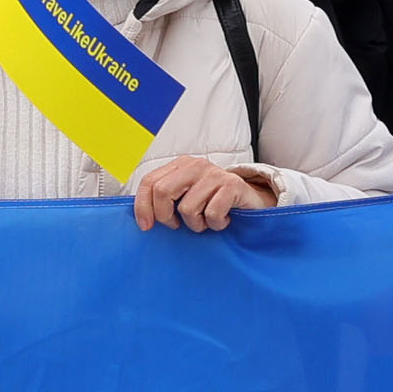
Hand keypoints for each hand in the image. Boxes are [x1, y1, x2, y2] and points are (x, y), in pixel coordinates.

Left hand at [131, 152, 273, 233]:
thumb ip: (165, 199)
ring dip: (196, 224)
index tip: (146, 226)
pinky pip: (212, 214)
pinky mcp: (232, 185)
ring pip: (187, 208)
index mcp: (180, 165)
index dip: (142, 206)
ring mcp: (214, 174)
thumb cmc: (213, 203)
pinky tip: (224, 220)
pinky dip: (216, 224)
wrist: (252, 202)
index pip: (149, 181)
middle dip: (165, 216)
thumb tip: (140, 216)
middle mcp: (195, 165)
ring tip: (207, 221)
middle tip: (178, 226)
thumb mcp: (186, 197)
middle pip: (163, 192)